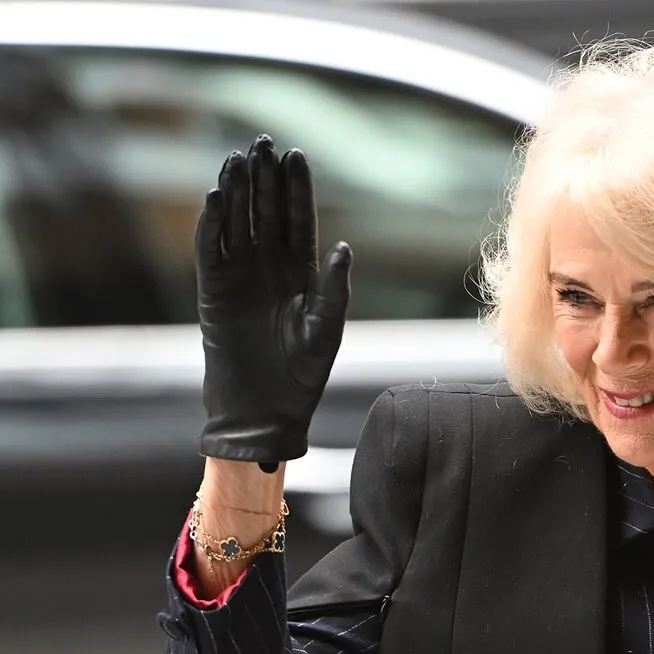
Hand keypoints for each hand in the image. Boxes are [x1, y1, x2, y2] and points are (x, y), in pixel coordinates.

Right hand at [195, 134, 351, 463]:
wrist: (263, 412)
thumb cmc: (302, 376)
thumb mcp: (325, 331)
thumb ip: (334, 290)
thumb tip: (344, 248)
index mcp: (302, 274)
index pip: (298, 220)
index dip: (296, 188)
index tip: (296, 155)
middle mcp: (270, 269)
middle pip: (266, 211)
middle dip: (265, 178)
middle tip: (262, 142)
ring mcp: (240, 277)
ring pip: (237, 223)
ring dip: (236, 191)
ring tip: (236, 158)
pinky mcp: (214, 291)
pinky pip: (211, 249)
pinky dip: (211, 223)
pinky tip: (215, 195)